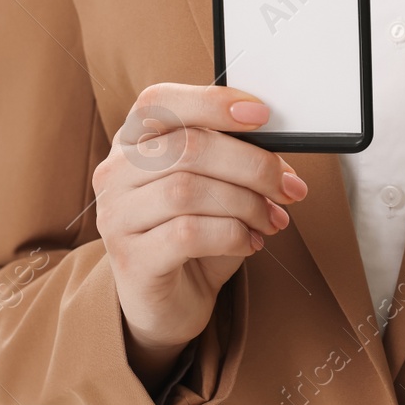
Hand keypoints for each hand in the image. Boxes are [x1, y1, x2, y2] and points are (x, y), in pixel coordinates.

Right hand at [93, 83, 308, 388]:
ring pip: (188, 190)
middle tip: (288, 187)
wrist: (170, 303)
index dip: (212, 102)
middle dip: (252, 165)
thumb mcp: (214, 185)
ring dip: (246, 203)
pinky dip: (232, 235)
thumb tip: (278, 144)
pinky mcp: (130, 258)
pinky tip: (251, 242)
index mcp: (132, 141)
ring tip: (272, 219)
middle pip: (188, 147)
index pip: (158, 102)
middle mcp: (115, 173)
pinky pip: (187, 234)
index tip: (262, 115)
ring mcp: (116, 216)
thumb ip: (231, 156)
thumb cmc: (194, 236)